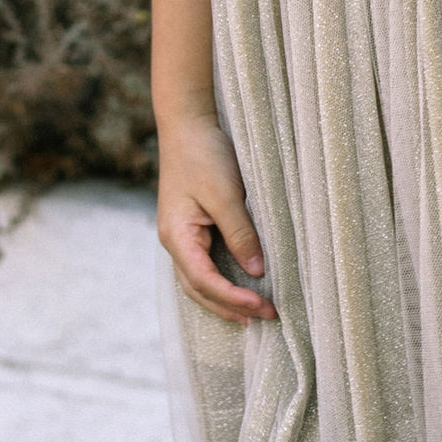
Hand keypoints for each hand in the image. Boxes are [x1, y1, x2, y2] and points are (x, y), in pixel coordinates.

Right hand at [156, 113, 277, 326]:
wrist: (187, 124)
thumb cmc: (204, 155)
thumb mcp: (226, 195)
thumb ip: (240, 234)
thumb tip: (257, 272)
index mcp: (177, 237)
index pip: (204, 281)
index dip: (233, 298)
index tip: (263, 306)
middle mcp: (174, 242)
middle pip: (199, 289)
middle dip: (231, 307)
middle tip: (266, 317)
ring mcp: (181, 235)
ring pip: (199, 281)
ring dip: (224, 299)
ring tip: (252, 313)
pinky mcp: (192, 226)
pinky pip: (204, 264)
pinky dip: (220, 280)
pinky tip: (238, 285)